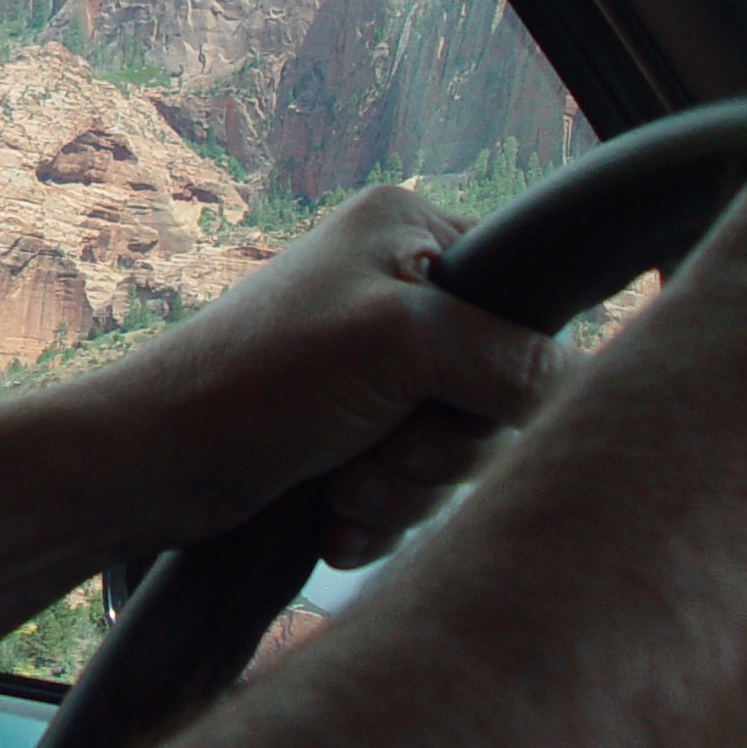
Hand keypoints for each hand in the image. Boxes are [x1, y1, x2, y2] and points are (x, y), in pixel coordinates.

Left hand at [85, 185, 573, 559]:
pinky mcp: (349, 433)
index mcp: (410, 230)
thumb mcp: (399, 345)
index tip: (451, 402)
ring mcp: (371, 367)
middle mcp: (396, 290)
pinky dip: (379, 515)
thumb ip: (508, 358)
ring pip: (454, 453)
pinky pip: (412, 490)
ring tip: (340, 485)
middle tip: (378, 450)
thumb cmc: (257, 379)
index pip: (526, 304)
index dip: (506, 374)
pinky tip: (332, 518)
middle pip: (495, 393)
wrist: (151, 464)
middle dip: (438, 449)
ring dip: (404, 490)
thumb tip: (595, 387)